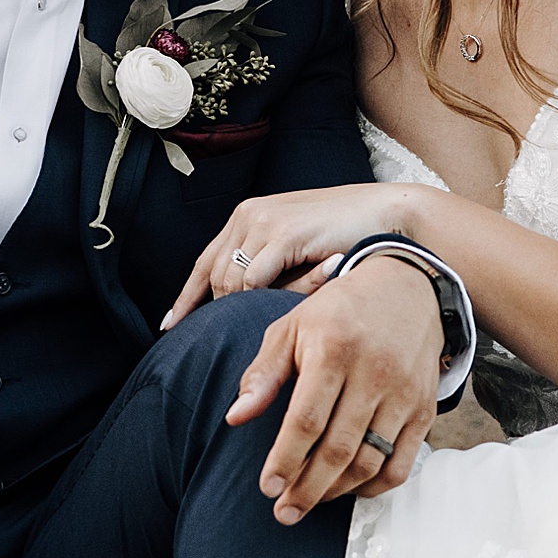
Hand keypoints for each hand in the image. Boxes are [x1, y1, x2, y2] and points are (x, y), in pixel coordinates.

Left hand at [161, 189, 353, 324]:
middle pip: (213, 276)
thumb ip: (267, 268)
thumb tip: (239, 305)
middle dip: (210, 312)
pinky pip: (254, 281)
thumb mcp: (295, 252)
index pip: (205, 262)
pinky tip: (275, 314)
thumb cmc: (347, 237)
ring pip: (229, 282)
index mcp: (248, 216)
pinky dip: (260, 302)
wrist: (387, 214)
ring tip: (261, 328)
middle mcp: (248, 215)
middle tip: (213, 342)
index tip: (170, 327)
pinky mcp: (283, 232)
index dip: (186, 297)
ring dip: (243, 309)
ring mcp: (264, 221)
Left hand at [226, 256, 444, 521]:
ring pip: (370, 461)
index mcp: (334, 349)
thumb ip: (263, 373)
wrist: (407, 287)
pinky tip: (351, 490)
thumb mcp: (292, 327)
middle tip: (284, 512)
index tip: (267, 487)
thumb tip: (235, 417)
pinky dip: (376, 487)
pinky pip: (402, 463)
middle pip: (338, 449)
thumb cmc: (338, 311)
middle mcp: (373, 372)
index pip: (306, 420)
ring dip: (337, 491)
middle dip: (307, 489)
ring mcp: (403, 393)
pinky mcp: (424, 408)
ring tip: (311, 500)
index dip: (285, 460)